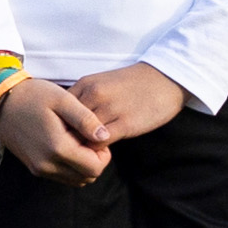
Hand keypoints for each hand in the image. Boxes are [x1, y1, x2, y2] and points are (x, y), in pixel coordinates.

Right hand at [0, 79, 109, 184]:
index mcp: (57, 148)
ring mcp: (38, 168)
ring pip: (75, 179)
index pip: (95, 168)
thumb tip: (105, 136)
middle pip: (87, 176)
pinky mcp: (33, 167)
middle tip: (88, 138)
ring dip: (83, 164)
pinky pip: (61, 176)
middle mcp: (47, 164)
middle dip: (95, 160)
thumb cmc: (34, 96)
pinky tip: (67, 145)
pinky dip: (70, 166)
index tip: (95, 135)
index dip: (104, 153)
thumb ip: (86, 120)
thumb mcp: (63, 100)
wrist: (0, 101)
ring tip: (77, 140)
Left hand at [68, 62, 187, 145]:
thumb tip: (69, 123)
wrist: (169, 77)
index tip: (66, 134)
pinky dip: (98, 149)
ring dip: (83, 146)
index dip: (60, 125)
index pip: (59, 111)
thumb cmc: (136, 83)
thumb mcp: (104, 83)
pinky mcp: (126, 123)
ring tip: (89, 150)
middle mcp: (94, 95)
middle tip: (73, 146)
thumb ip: (85, 100)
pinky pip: (100, 142)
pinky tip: (106, 148)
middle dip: (68, 138)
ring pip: (80, 135)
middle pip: (66, 124)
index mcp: (86, 84)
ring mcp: (109, 108)